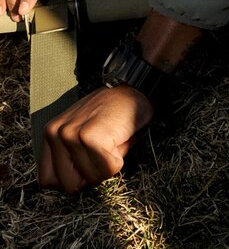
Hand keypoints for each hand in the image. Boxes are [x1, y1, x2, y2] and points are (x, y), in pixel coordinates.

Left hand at [39, 85, 153, 192]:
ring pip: (92, 178)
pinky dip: (119, 158)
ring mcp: (72, 135)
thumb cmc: (110, 114)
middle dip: (91, 173)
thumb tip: (69, 184)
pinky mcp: (91, 137)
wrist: (134, 90)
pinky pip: (107, 169)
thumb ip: (68, 155)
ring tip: (112, 140)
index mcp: (50, 133)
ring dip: (108, 164)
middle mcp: (55, 133)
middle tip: (102, 149)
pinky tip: (119, 139)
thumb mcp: (81, 132)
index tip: (87, 160)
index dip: (73, 177)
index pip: (47, 180)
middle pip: (70, 185)